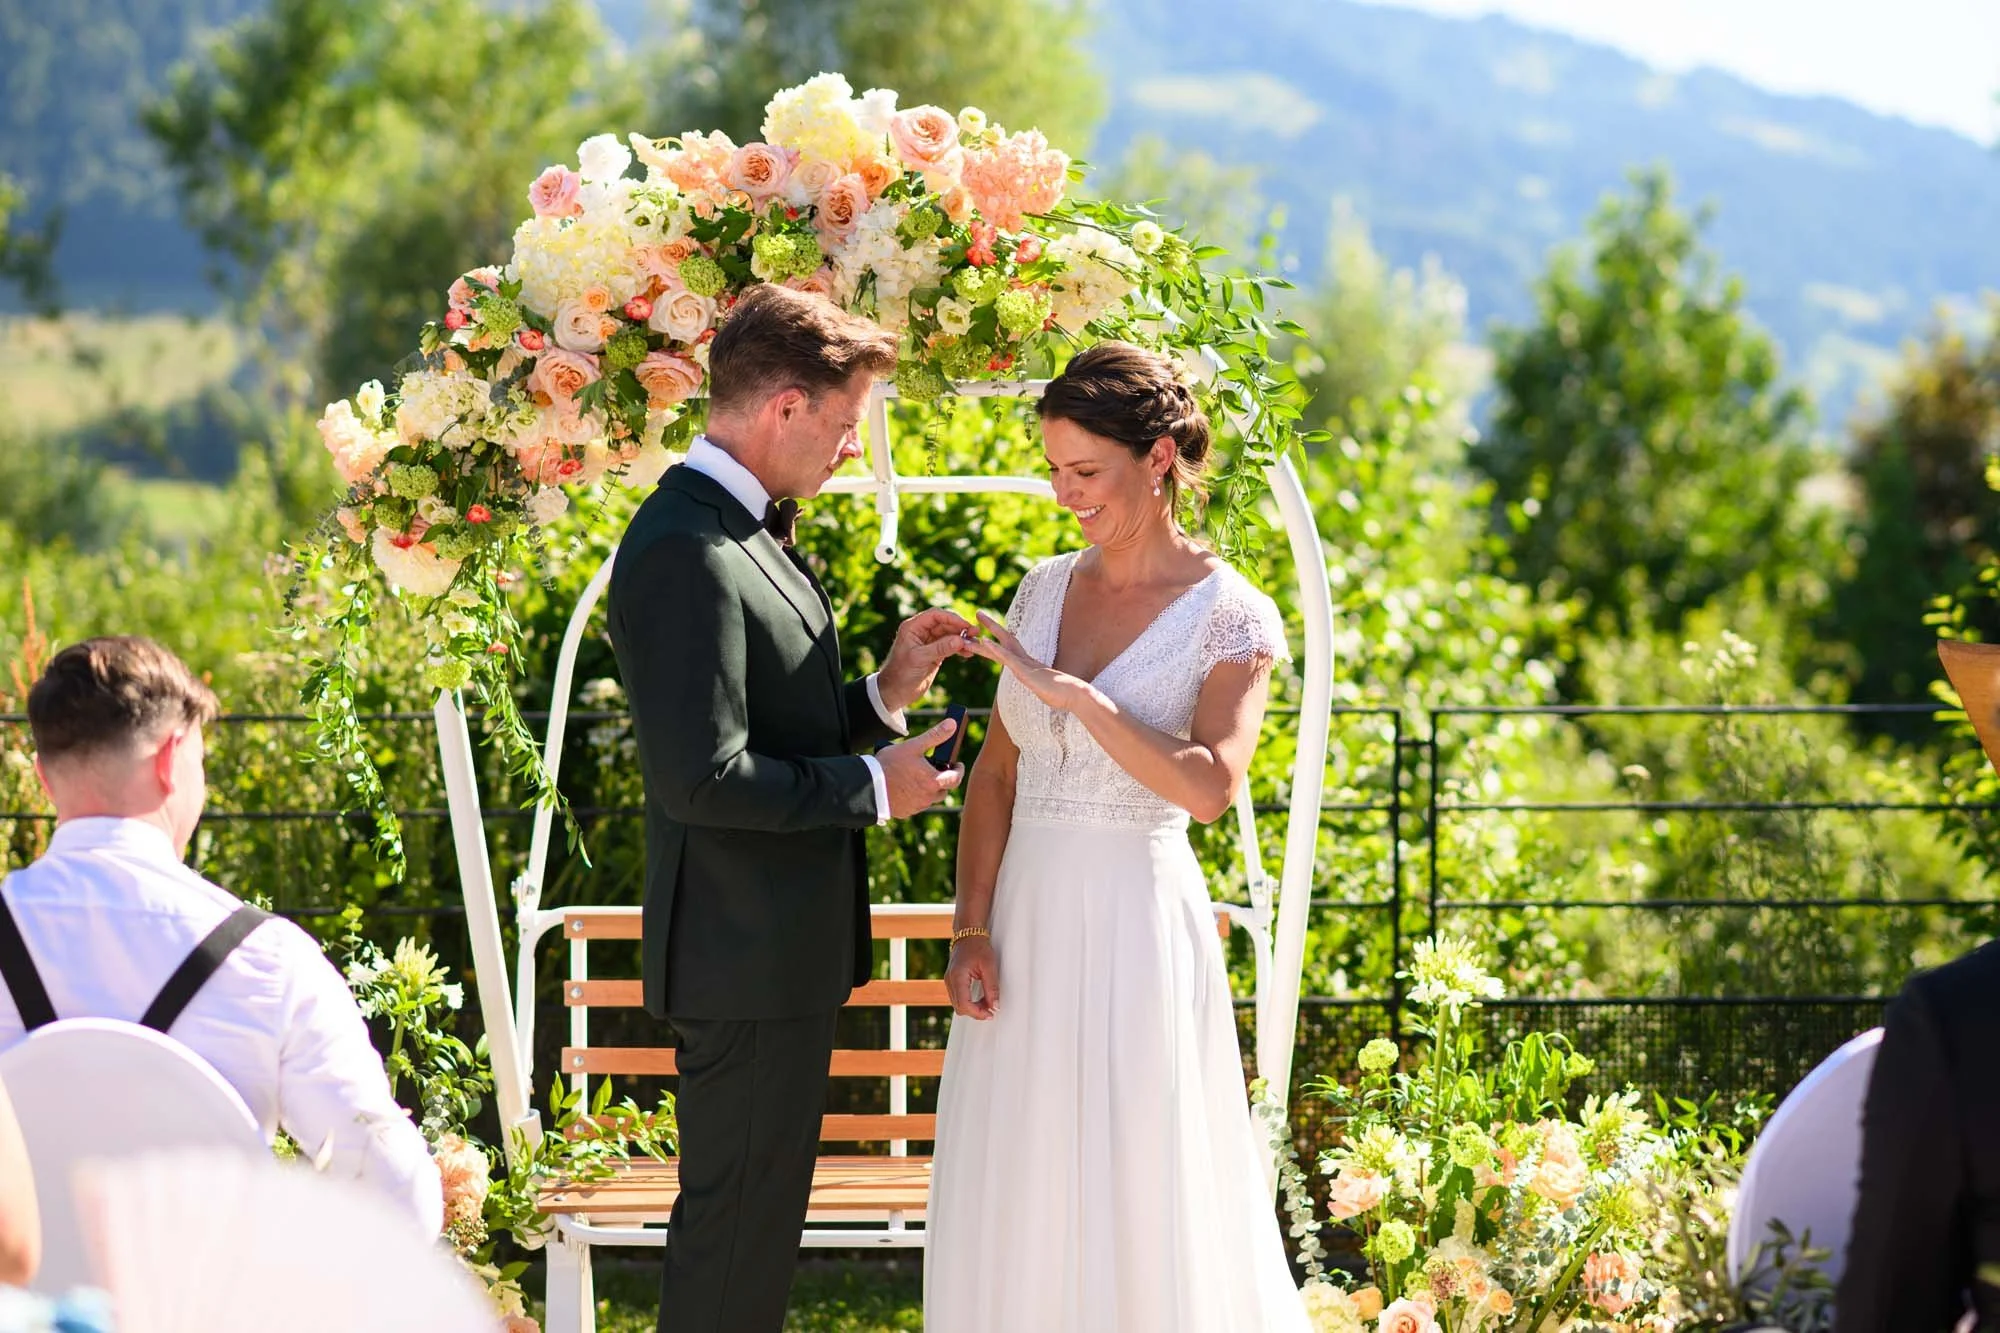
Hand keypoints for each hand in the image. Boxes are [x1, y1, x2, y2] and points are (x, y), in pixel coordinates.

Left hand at [876, 608, 977, 715]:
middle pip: (945, 623)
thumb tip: (960, 639)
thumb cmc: (901, 674)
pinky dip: (960, 648)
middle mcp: (921, 632)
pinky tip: (969, 653)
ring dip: (962, 638)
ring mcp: (929, 643)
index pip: (935, 615)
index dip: (952, 618)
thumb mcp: (920, 659)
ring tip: (975, 645)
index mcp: (913, 627)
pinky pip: (950, 646)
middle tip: (975, 633)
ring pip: (950, 635)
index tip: (966, 625)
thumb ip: (940, 648)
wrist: (895, 692)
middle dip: (960, 628)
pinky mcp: (935, 654)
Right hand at [877, 714, 964, 817]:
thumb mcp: (913, 746)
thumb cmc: (890, 766)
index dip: (959, 770)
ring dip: (928, 790)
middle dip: (943, 781)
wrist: (867, 787)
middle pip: (943, 791)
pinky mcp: (904, 812)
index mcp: (933, 782)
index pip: (956, 779)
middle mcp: (927, 798)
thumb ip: (934, 736)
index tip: (957, 765)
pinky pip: (915, 805)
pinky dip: (915, 797)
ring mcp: (916, 807)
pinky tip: (905, 787)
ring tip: (918, 777)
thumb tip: (952, 725)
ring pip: (929, 799)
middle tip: (937, 771)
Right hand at [945, 934, 1000, 1019]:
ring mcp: (948, 982)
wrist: (968, 935)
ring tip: (987, 1002)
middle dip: (975, 1012)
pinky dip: (969, 1002)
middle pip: (959, 1007)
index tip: (990, 1014)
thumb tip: (995, 1005)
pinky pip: (958, 998)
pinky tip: (980, 998)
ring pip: (958, 1005)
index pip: (964, 1004)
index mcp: (957, 977)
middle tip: (991, 1009)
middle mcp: (949, 981)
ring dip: (972, 1008)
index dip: (977, 1013)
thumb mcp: (989, 966)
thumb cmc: (978, 947)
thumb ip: (992, 987)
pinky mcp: (951, 982)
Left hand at [968, 611, 1093, 712]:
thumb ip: (1039, 685)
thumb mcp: (1044, 689)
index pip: (1008, 650)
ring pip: (1002, 646)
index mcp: (1028, 666)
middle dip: (990, 627)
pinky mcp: (1026, 672)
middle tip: (978, 613)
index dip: (996, 641)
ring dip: (988, 634)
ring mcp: (1025, 665)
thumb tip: (1040, 687)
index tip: (984, 634)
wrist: (1076, 696)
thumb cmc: (1063, 695)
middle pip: (1005, 640)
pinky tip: (984, 641)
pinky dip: (996, 649)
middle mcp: (1025, 661)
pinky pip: (1008, 658)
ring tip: (973, 622)